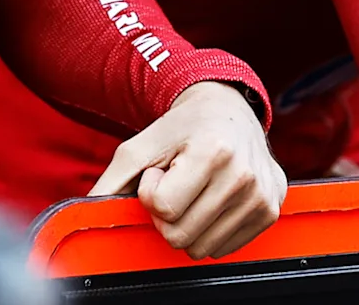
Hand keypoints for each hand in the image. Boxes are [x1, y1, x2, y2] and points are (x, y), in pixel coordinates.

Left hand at [91, 82, 282, 259]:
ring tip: (194, 191)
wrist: (228, 109)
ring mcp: (261, 197)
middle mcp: (243, 176)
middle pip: (180, 235)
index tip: (159, 173)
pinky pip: (223, 248)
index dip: (151, 193)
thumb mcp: (142, 143)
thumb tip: (89, 209)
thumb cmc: (183, 127)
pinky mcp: (270, 211)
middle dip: (166, 215)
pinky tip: (211, 201)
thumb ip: (114, 179)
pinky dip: (208, 231)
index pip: (164, 208)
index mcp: (212, 152)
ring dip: (187, 224)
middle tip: (175, 185)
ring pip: (201, 248)